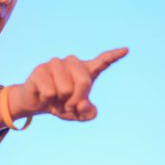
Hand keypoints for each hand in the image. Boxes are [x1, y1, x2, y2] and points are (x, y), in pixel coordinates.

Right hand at [9, 48, 127, 121]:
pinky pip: (50, 92)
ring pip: (66, 89)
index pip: (103, 61)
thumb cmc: (61, 105)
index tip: (126, 50)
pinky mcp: (40, 69)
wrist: (37, 103)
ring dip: (60, 101)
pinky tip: (44, 95)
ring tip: (55, 98)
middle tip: (67, 103)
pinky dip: (48, 100)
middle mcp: (72, 62)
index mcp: (85, 71)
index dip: (114, 56)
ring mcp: (56, 63)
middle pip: (84, 82)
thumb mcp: (79, 114)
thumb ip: (88, 113)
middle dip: (76, 99)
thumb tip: (84, 104)